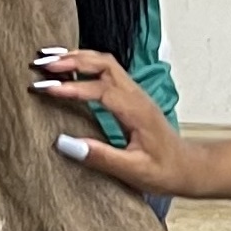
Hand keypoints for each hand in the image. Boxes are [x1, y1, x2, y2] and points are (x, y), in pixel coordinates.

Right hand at [32, 49, 194, 196]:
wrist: (189, 168)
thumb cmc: (164, 171)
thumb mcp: (132, 171)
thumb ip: (100, 157)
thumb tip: (64, 142)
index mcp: (137, 112)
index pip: (100, 89)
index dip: (71, 87)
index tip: (44, 88)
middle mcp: (137, 96)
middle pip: (103, 64)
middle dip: (71, 61)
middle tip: (41, 64)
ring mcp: (135, 94)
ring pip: (105, 63)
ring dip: (77, 58)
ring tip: (47, 60)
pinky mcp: (131, 98)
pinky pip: (107, 71)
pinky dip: (86, 65)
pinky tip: (68, 69)